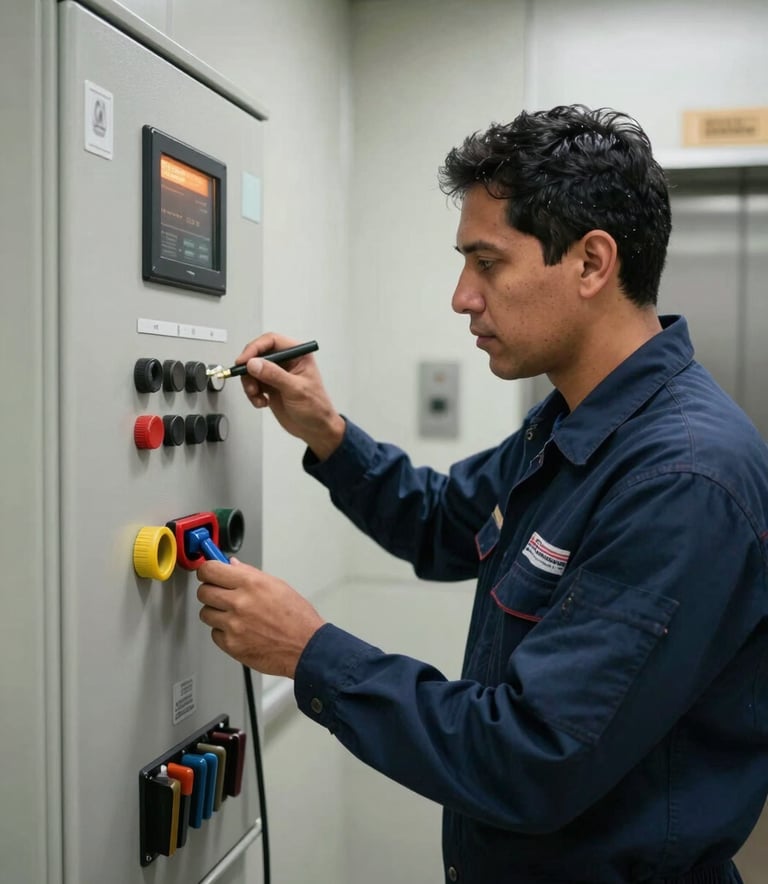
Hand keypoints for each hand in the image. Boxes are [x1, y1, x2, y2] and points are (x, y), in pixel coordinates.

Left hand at [196, 557, 324, 677]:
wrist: (306, 647)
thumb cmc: (297, 617)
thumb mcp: (277, 585)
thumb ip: (250, 574)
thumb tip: (231, 565)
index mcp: (250, 583)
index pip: (210, 570)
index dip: (206, 570)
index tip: (207, 572)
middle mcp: (239, 602)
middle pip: (203, 592)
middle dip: (210, 591)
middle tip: (220, 593)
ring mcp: (233, 625)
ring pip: (206, 613)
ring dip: (216, 613)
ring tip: (234, 614)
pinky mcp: (231, 644)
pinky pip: (215, 634)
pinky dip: (223, 632)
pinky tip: (239, 630)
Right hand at [235, 331, 345, 459]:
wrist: (315, 429)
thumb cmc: (316, 408)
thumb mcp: (296, 389)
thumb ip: (274, 375)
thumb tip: (254, 363)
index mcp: (297, 354)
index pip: (271, 341)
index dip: (255, 348)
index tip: (244, 361)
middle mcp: (286, 361)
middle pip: (257, 354)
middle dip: (249, 369)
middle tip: (248, 381)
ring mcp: (276, 374)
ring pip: (252, 370)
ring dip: (249, 384)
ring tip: (257, 396)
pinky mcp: (269, 386)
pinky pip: (252, 383)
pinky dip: (252, 393)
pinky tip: (262, 402)